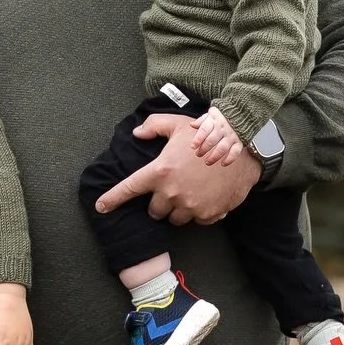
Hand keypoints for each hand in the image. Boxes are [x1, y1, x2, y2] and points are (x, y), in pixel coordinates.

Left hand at [94, 113, 258, 224]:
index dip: (112, 199)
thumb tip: (137, 133)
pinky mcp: (209, 214)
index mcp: (160, 171)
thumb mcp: (177, 123)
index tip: (101, 207)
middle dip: (159, 202)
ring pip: (175, 219)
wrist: (242, 148)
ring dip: (177, 209)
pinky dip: (199, 212)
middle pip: (155, 210)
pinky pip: (197, 221)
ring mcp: (191, 206)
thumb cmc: (207, 135)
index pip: (129, 189)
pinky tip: (206, 196)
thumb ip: (153, 127)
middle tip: (170, 188)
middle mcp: (172, 193)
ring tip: (189, 192)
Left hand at [193, 106, 245, 166]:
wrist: (242, 111)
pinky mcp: (240, 141)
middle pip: (211, 141)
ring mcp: (232, 135)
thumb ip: (201, 120)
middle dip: (203, 149)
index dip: (198, 139)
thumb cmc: (224, 114)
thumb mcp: (211, 113)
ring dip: (214, 157)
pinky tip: (223, 163)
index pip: (204, 130)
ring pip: (222, 148)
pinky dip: (229, 159)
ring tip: (207, 162)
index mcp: (214, 120)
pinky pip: (235, 152)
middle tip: (198, 154)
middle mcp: (223, 128)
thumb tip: (191, 124)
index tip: (193, 146)